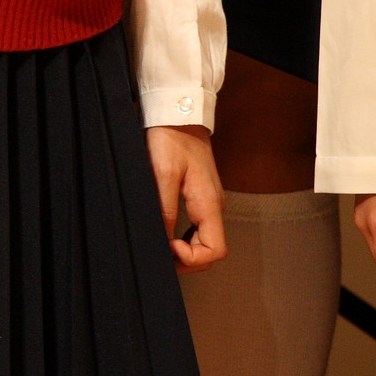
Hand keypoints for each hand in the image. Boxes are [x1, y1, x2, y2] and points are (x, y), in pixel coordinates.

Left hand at [147, 125, 225, 271]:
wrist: (179, 114)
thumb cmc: (171, 138)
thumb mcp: (162, 174)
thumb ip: (164, 209)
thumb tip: (162, 240)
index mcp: (209, 204)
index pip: (215, 250)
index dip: (192, 258)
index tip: (168, 247)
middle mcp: (214, 207)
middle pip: (212, 251)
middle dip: (187, 260)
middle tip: (160, 253)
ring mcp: (209, 203)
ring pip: (205, 242)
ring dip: (185, 251)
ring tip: (161, 247)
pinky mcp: (202, 198)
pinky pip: (199, 229)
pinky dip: (185, 239)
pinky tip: (167, 235)